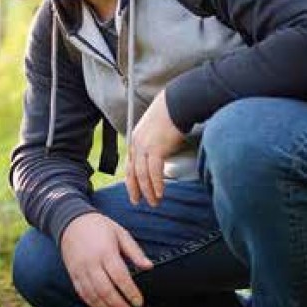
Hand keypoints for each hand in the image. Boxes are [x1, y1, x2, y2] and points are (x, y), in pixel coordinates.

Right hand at [60, 213, 152, 306]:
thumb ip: (134, 251)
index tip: (139, 303)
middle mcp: (92, 263)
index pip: (120, 276)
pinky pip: (83, 294)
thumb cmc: (99, 227)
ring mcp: (80, 270)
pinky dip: (94, 305)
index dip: (130, 292)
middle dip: (119, 306)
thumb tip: (149, 267)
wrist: (70, 222)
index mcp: (106, 251)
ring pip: (94, 295)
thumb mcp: (120, 233)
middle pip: (106, 290)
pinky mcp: (73, 274)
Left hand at [125, 90, 183, 206]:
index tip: (134, 191)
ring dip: (148, 190)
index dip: (131, 180)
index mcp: (135, 139)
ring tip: (154, 202)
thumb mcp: (156, 130)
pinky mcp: (156, 148)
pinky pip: (154, 171)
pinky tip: (159, 193)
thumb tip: (159, 158)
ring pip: (142, 174)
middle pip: (132, 172)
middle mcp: (136, 143)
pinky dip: (157, 184)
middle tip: (138, 202)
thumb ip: (154, 145)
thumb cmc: (171, 115)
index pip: (130, 164)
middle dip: (135, 189)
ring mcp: (144, 146)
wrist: (177, 104)